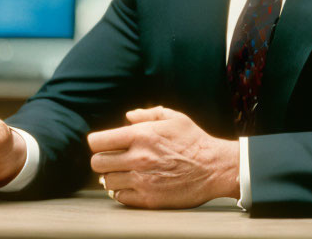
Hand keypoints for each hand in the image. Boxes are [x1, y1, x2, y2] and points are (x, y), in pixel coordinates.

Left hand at [88, 106, 238, 208]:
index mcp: (140, 135)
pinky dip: (123, 191)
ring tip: (125, 172)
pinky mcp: (148, 199)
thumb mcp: (173, 117)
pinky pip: (120, 197)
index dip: (97, 142)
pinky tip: (133, 184)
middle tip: (113, 159)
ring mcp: (142, 181)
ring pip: (107, 181)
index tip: (102, 144)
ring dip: (113, 176)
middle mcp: (137, 158)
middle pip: (97, 163)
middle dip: (102, 159)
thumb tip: (128, 117)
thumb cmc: (194, 140)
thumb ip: (147, 113)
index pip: (97, 142)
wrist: (214, 168)